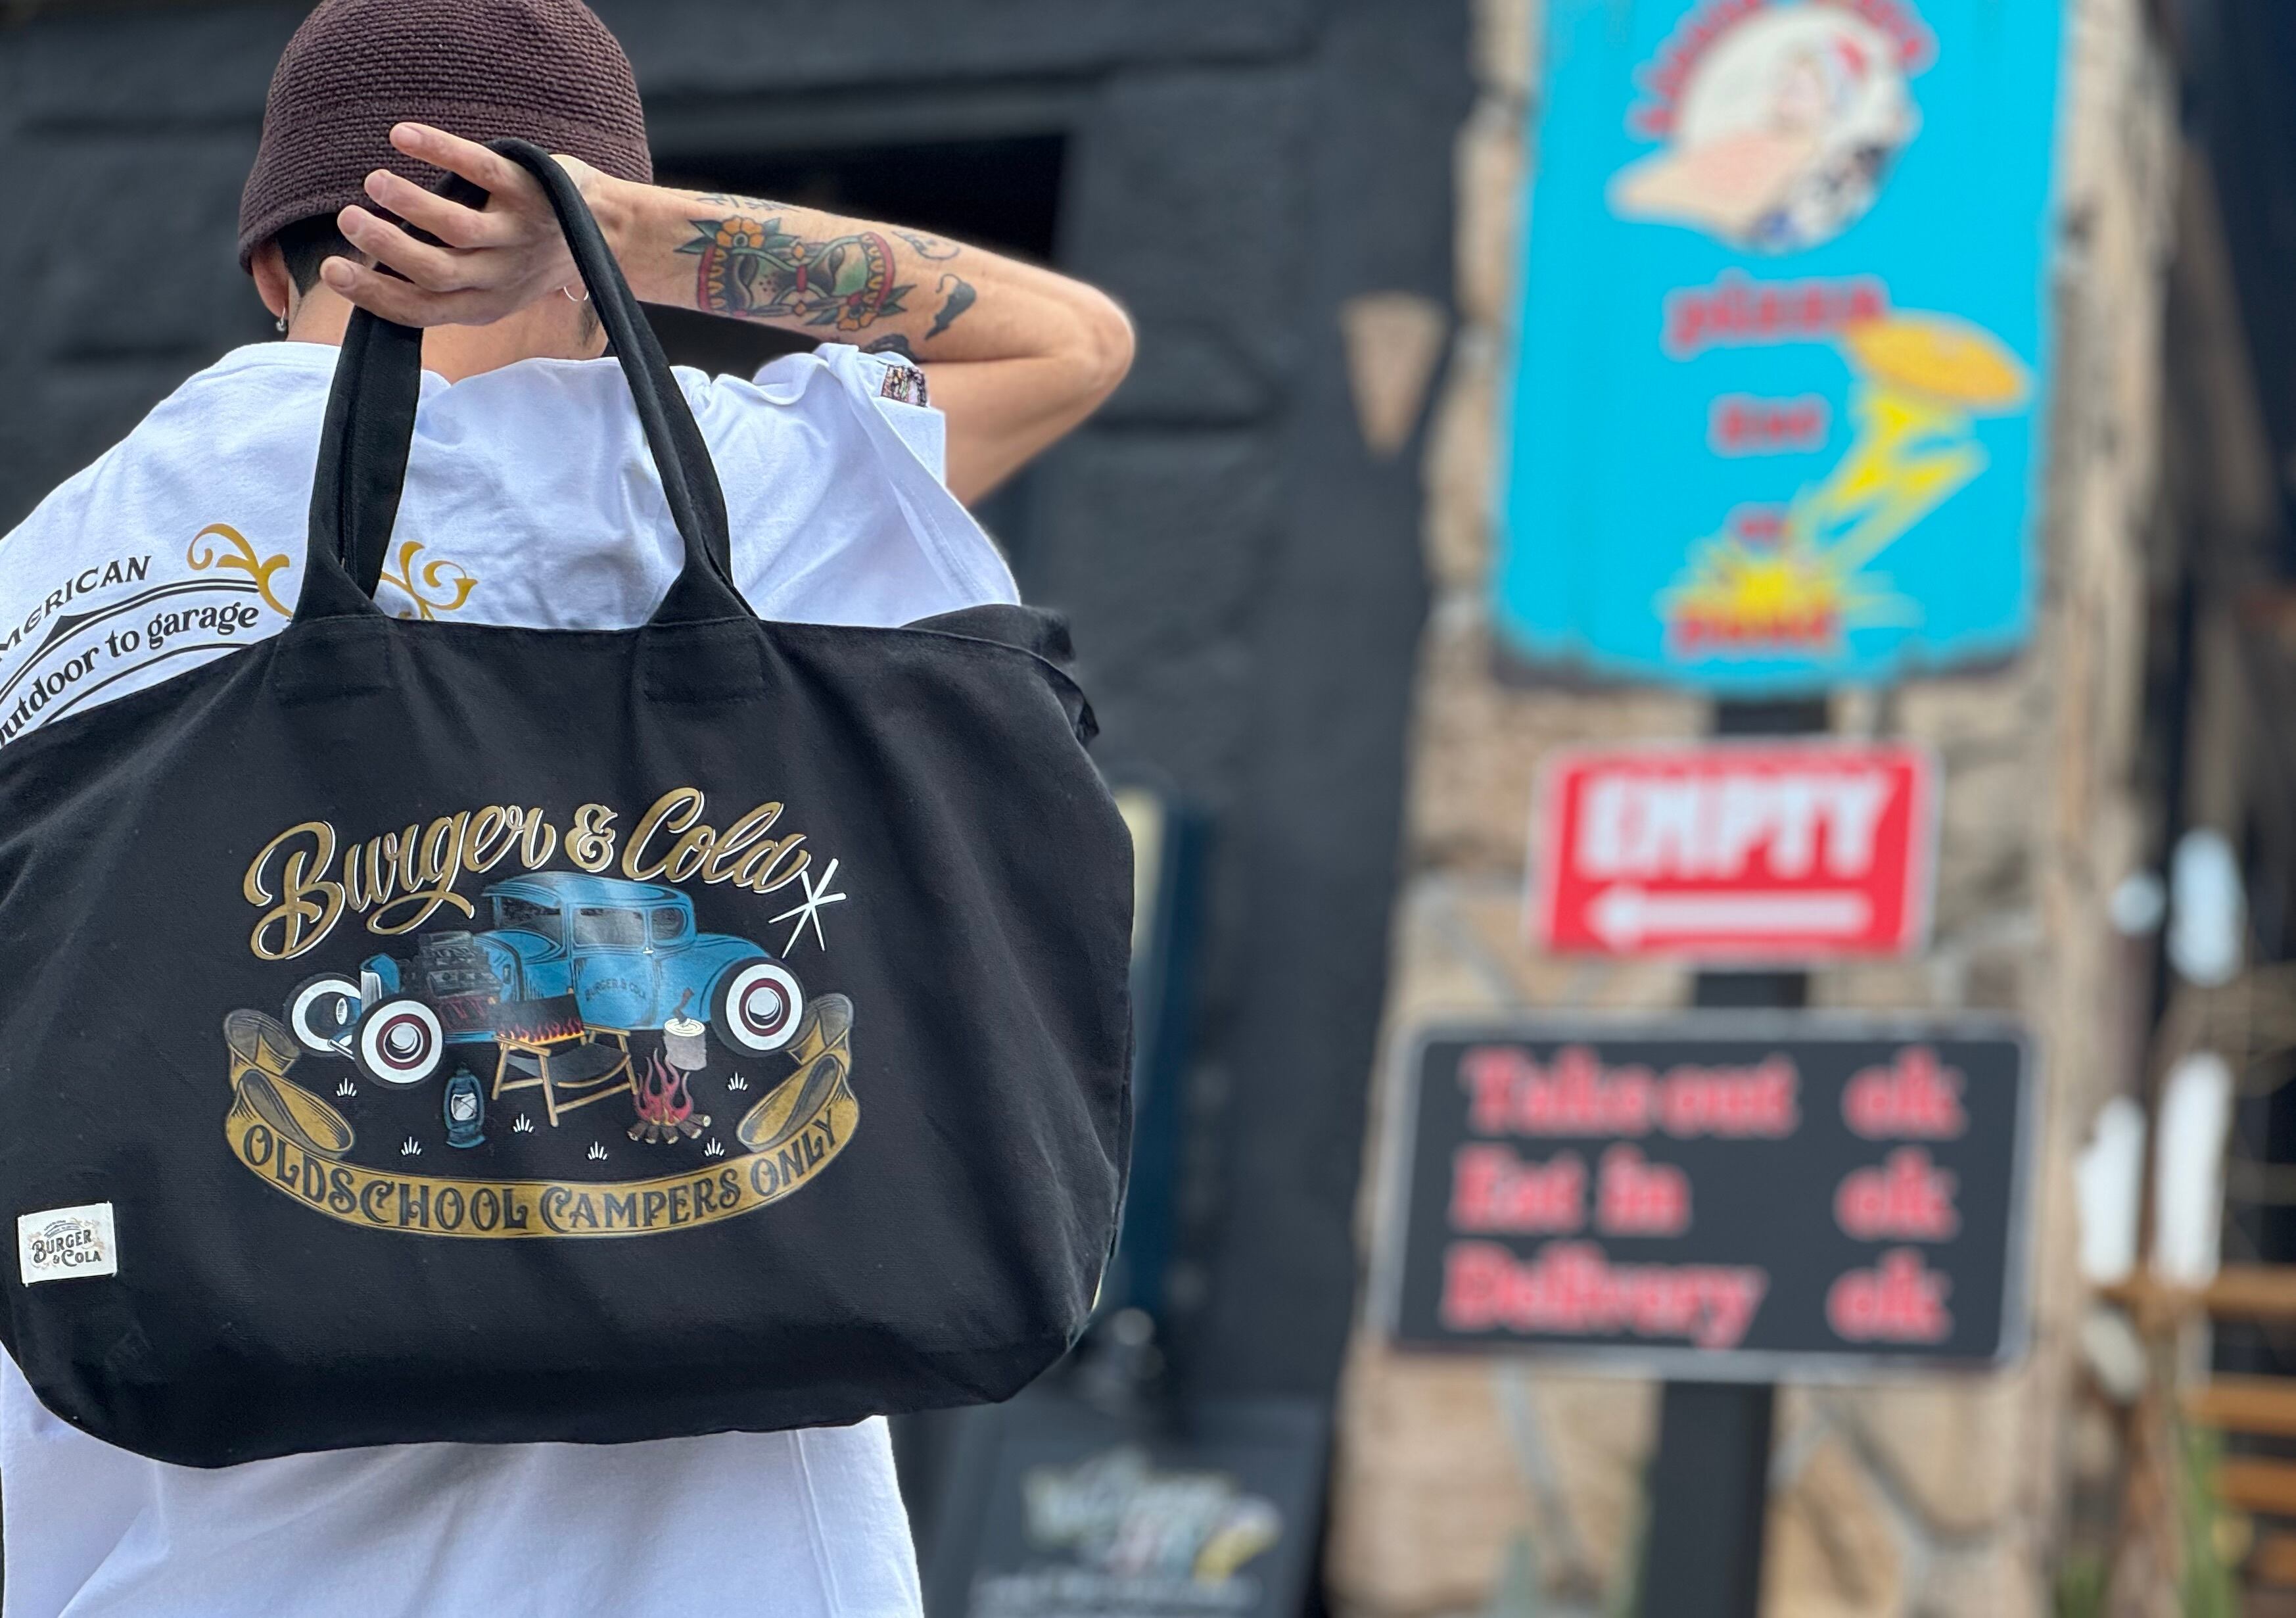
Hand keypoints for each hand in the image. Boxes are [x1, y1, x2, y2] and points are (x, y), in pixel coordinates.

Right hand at [323, 122, 612, 326]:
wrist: (604, 229)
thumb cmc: (527, 253)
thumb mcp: (491, 285)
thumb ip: (443, 281)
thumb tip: (368, 266)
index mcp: (483, 303)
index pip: (421, 310)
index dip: (374, 295)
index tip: (330, 270)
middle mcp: (500, 275)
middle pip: (436, 272)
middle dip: (387, 248)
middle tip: (348, 219)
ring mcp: (516, 233)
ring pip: (459, 230)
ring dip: (411, 204)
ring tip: (375, 181)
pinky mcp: (530, 191)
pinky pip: (481, 170)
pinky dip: (441, 151)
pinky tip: (404, 135)